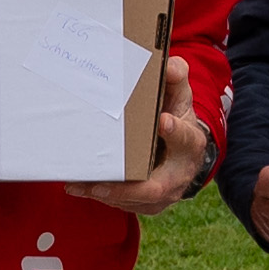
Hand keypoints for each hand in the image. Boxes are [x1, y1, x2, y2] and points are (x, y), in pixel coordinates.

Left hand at [72, 57, 212, 214]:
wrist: (182, 153)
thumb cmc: (175, 117)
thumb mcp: (179, 96)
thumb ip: (175, 79)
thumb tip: (170, 65)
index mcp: (190, 144)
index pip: (185, 139)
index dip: (175, 132)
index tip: (162, 121)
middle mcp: (179, 175)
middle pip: (155, 187)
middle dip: (127, 188)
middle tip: (100, 184)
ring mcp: (162, 195)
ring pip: (132, 199)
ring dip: (104, 192)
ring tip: (78, 184)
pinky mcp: (145, 204)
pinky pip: (122, 203)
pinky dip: (99, 195)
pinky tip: (77, 187)